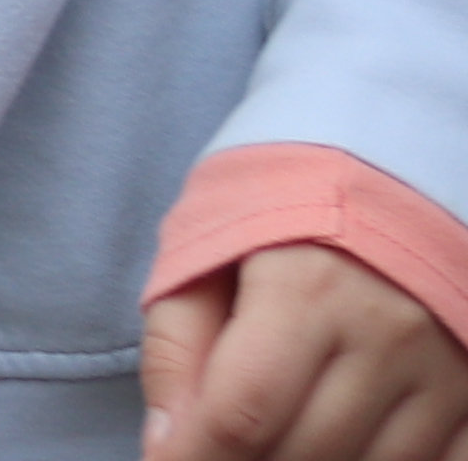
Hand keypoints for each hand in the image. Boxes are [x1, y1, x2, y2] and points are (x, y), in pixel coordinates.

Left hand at [147, 240, 467, 459]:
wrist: (384, 173)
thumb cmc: (278, 213)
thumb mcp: (203, 252)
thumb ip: (176, 347)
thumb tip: (166, 443)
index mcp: (306, 289)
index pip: (244, 411)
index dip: (196, 458)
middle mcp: (386, 334)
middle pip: (305, 450)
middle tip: (216, 451)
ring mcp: (443, 369)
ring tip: (272, 442)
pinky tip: (340, 452)